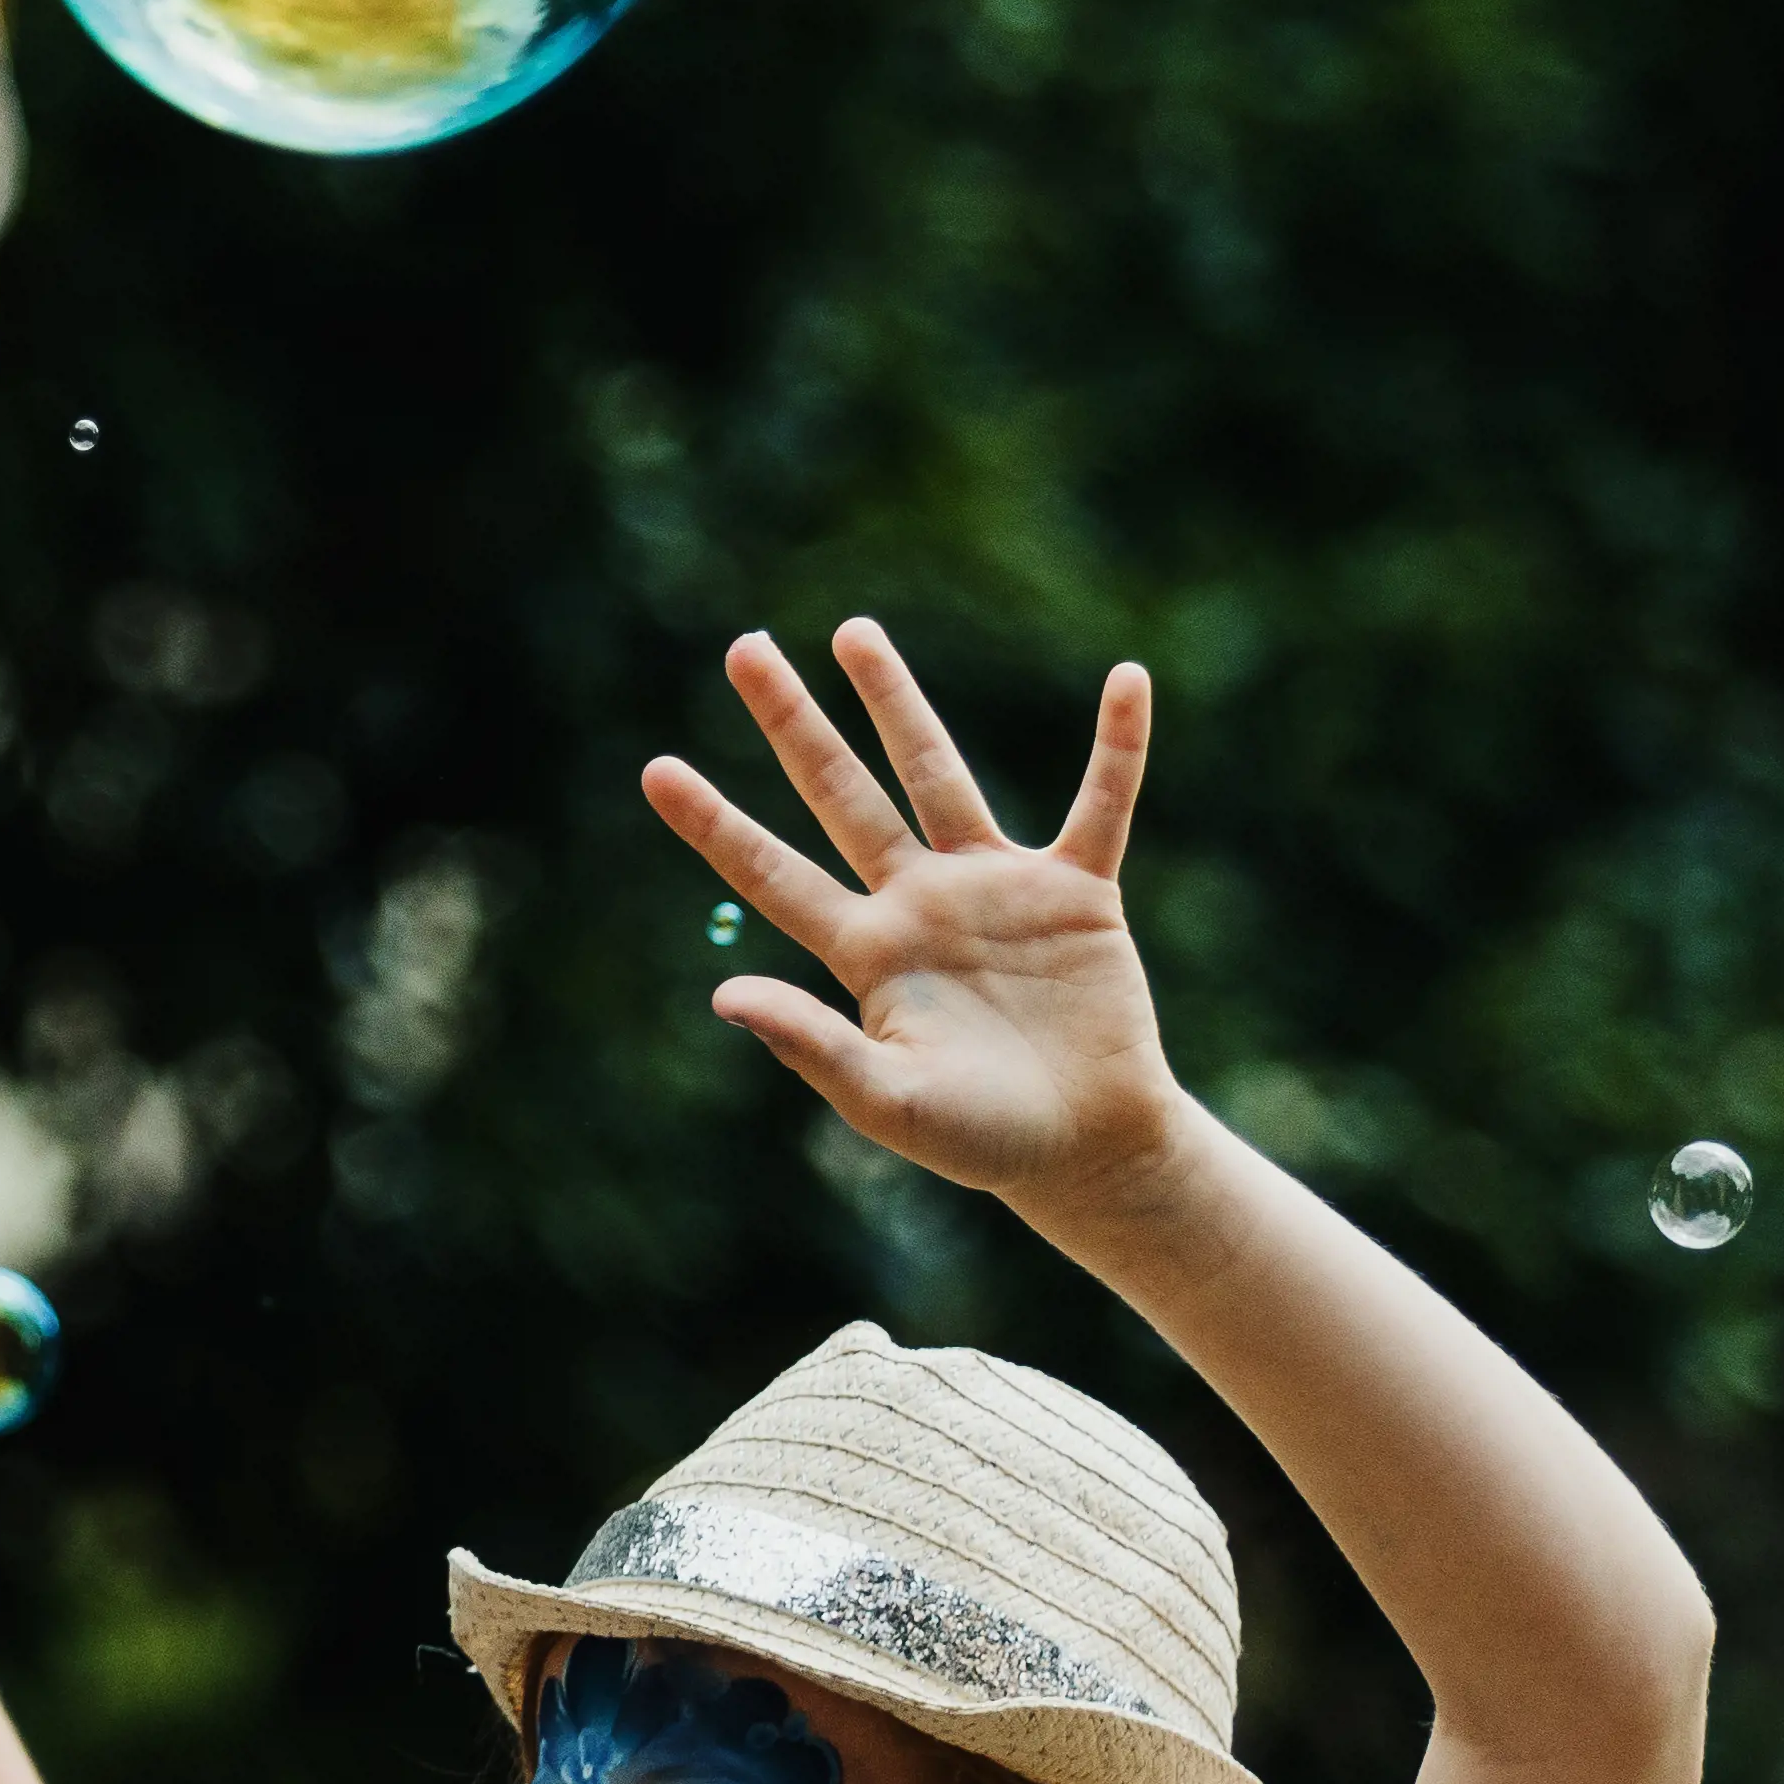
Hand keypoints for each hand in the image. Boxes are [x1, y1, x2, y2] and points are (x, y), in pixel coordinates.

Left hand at [648, 626, 1179, 1224]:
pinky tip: (1127, 681)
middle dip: (792, 723)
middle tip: (742, 648)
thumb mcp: (886, 1101)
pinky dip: (1119, 747)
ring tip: (852, 633)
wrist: (1086, 1150)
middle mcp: (917, 902)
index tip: (655, 770)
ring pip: (936, 774)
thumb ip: (812, 1046)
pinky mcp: (1077, 893)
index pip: (771, 872)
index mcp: (864, 950)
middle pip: (839, 793)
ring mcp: (994, 888)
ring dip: (899, 703)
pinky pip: (1102, 804)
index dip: (715, 824)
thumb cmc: (981, 1139)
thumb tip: (722, 996)